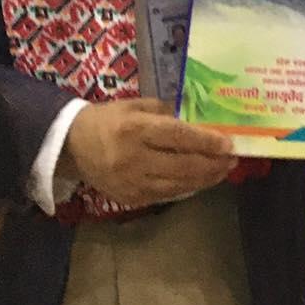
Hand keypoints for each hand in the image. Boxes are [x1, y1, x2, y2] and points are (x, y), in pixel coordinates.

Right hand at [59, 98, 233, 208]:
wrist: (71, 145)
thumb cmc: (109, 119)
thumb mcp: (137, 106)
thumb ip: (168, 113)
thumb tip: (200, 124)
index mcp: (135, 129)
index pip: (179, 137)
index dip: (208, 143)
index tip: (230, 144)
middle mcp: (134, 158)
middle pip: (184, 165)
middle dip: (213, 164)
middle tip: (233, 160)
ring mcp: (131, 182)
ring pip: (178, 185)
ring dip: (206, 180)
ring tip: (223, 171)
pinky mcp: (129, 198)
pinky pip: (166, 196)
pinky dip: (187, 188)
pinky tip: (200, 181)